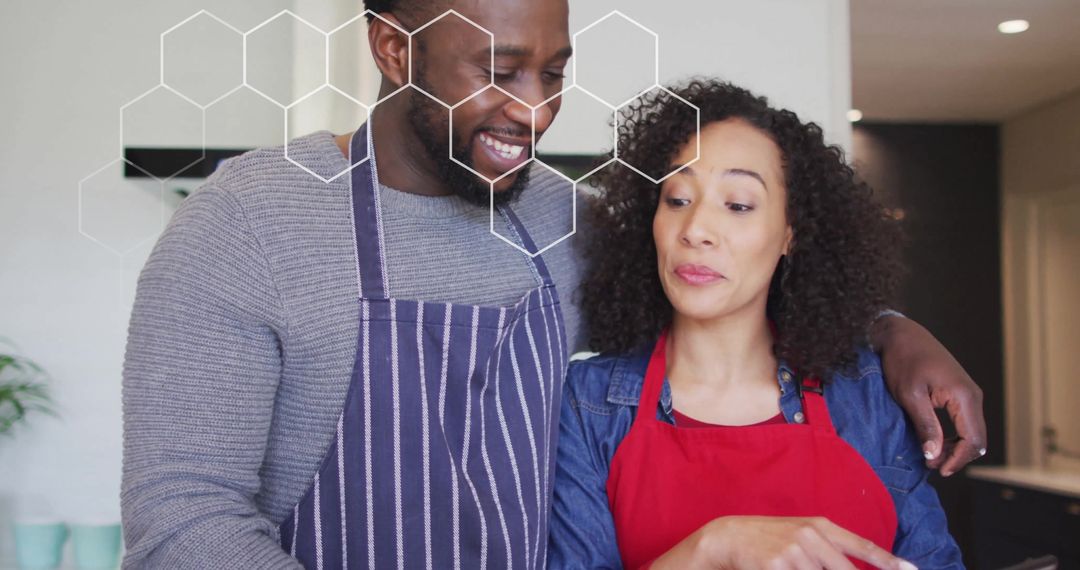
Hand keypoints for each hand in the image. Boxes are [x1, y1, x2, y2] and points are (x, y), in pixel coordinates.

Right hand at [651, 516, 913, 569]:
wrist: (728, 536)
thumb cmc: (767, 538)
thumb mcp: (799, 534)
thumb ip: (827, 548)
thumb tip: (852, 564)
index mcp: (820, 525)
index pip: (861, 546)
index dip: (887, 560)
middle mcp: (811, 536)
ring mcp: (794, 552)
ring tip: (798, 566)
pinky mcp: (777, 566)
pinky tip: (788, 569)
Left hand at [872, 315, 986, 475]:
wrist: (901, 335)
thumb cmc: (903, 361)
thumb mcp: (910, 395)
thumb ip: (925, 426)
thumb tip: (934, 456)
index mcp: (964, 396)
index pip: (973, 439)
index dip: (957, 460)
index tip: (938, 470)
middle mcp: (973, 396)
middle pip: (977, 439)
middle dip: (957, 457)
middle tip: (931, 466)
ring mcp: (968, 394)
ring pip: (972, 432)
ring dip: (955, 448)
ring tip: (931, 456)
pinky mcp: (960, 394)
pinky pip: (964, 422)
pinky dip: (953, 437)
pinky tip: (934, 442)